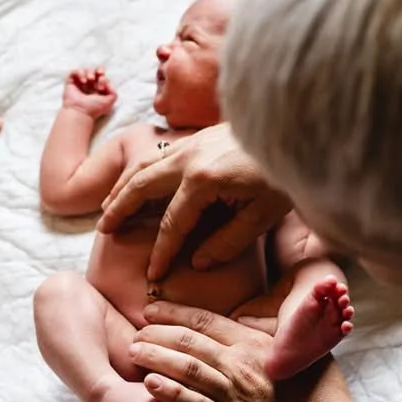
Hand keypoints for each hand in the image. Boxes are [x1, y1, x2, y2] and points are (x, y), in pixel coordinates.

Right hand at [63, 68, 117, 117]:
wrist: (81, 112)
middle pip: (95, 71)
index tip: (101, 87)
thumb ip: (114, 93)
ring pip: (86, 70)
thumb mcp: (110, 102)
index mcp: (98, 90)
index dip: (104, 79)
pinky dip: (80, 73)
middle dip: (99, 70)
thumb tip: (109, 84)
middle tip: (99, 75)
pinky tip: (83, 81)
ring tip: (90, 80)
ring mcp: (79, 84)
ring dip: (89, 72)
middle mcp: (89, 86)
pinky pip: (75, 72)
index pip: (103, 78)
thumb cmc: (94, 108)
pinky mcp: (71, 83)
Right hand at [97, 124, 291, 280]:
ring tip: (108, 205)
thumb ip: (228, 242)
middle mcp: (189, 158)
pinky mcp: (200, 136)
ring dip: (123, 186)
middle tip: (103, 229)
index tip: (152, 274)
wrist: (298, 127)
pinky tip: (139, 181)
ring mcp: (192, 143)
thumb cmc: (286, 173)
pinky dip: (141, 171)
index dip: (161, 252)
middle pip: (142, 186)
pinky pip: (159, 155)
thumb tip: (197, 262)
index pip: (173, 224)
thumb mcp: (263, 215)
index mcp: (203, 181)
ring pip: (145, 165)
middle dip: (120, 209)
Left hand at [129, 302, 362, 401]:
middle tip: (135, 331)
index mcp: (255, 343)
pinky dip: (170, 393)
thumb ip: (275, 332)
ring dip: (156, 358)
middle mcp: (241, 364)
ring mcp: (234, 395)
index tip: (152, 308)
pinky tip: (150, 384)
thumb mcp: (302, 350)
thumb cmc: (319, 393)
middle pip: (189, 342)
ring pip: (187, 369)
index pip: (206, 321)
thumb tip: (256, 317)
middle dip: (156, 333)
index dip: (175, 312)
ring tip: (134, 351)